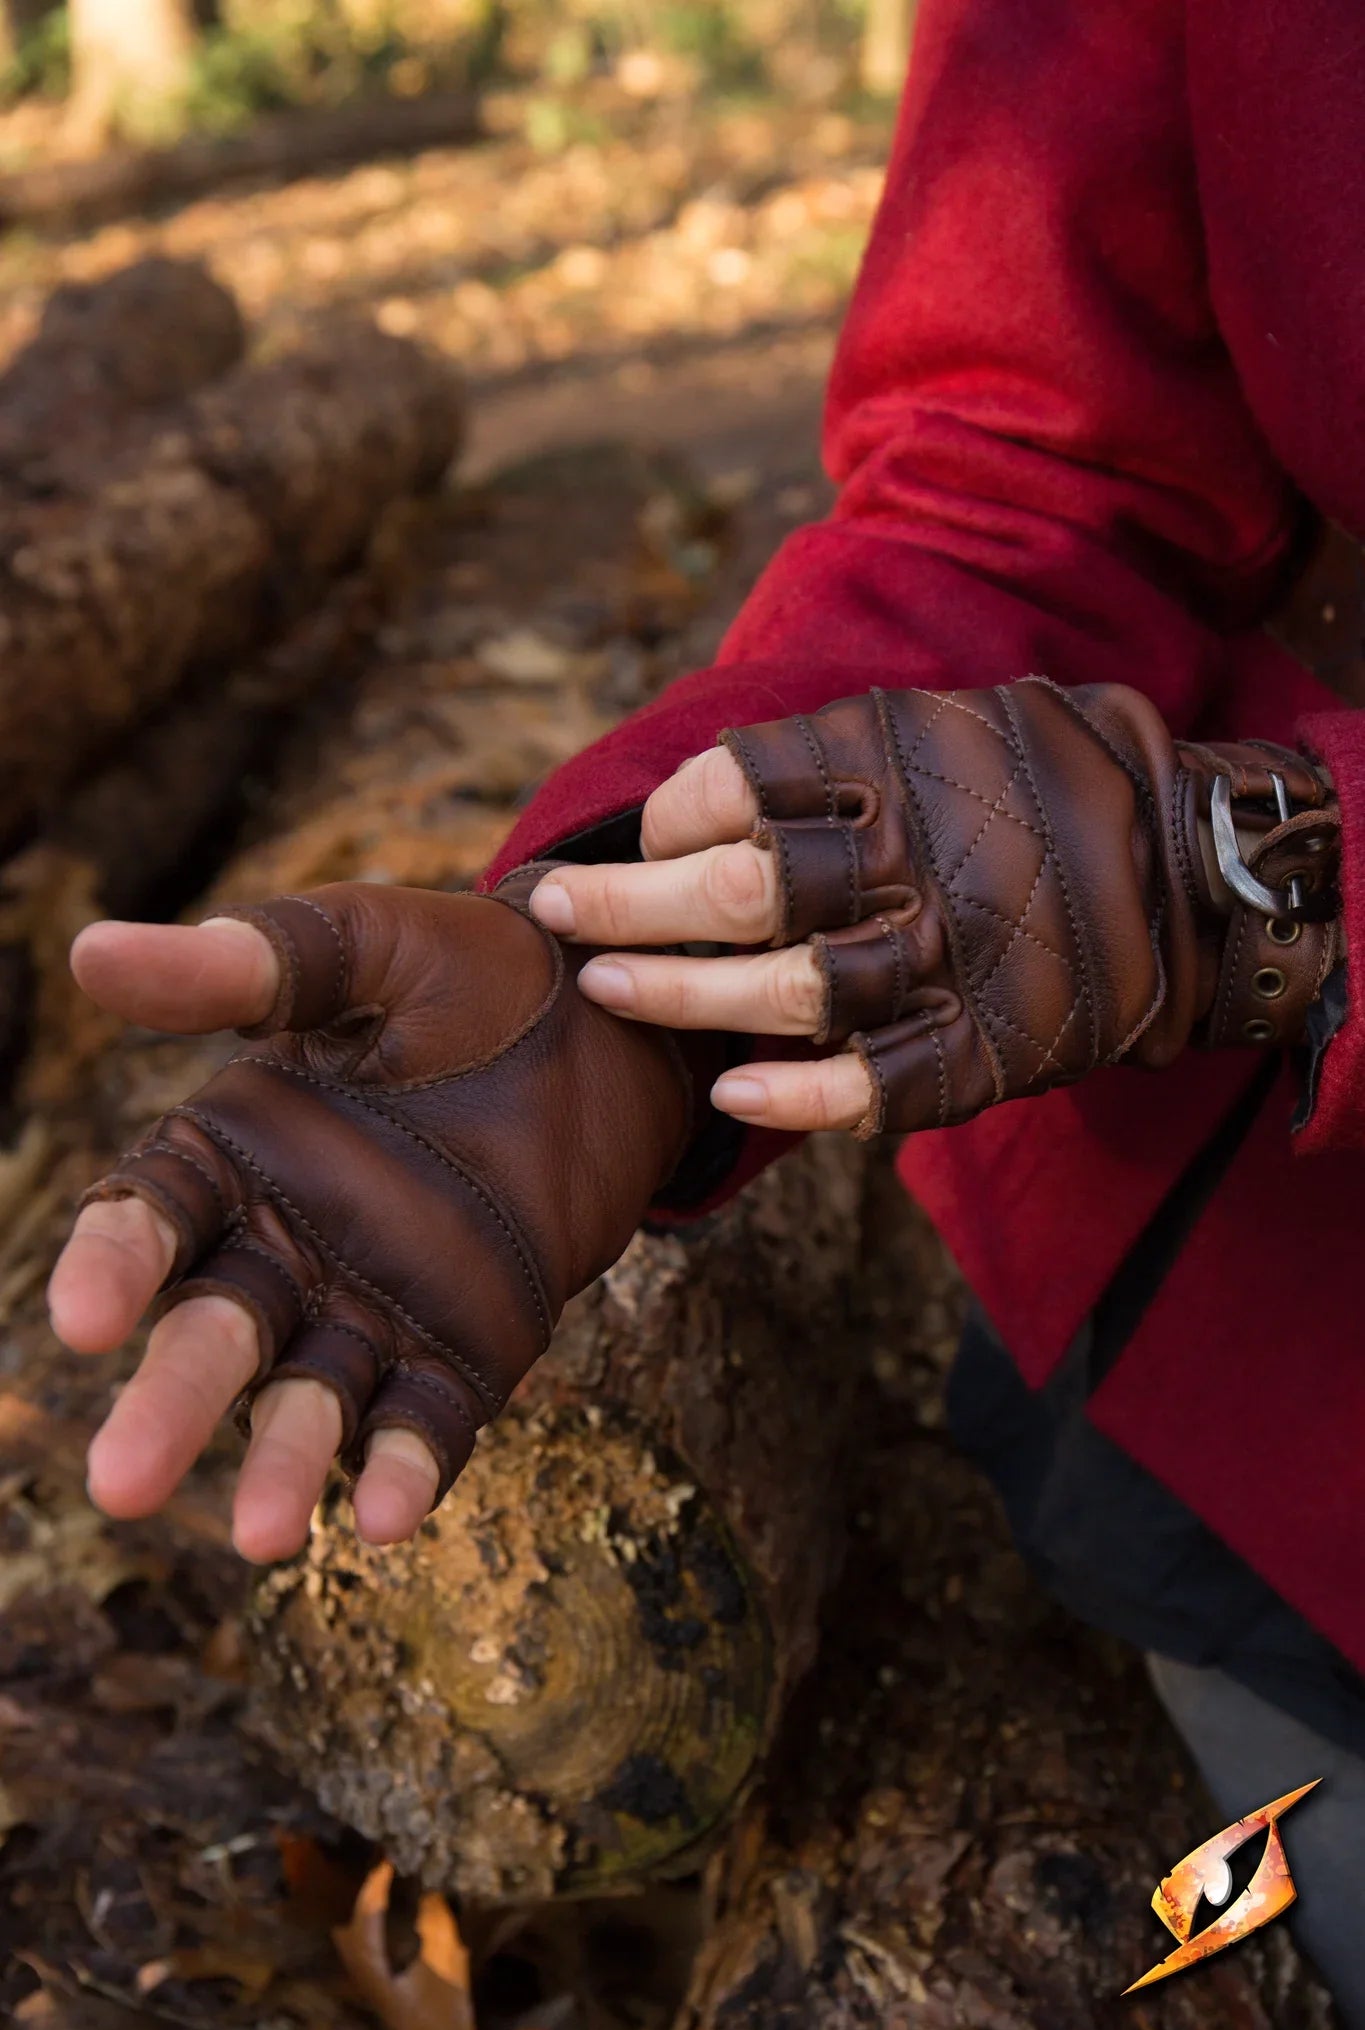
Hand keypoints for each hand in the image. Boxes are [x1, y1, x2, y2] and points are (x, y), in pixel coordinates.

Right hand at [51, 884, 688, 1562]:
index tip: (83, 1319)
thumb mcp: (363, 948)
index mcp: (237, 1148)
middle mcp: (288, 1243)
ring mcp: (376, 1304)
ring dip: (287, 1464)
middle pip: (214, 1335)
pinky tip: (388, 1517)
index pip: (150, 1219)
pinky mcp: (469, 1345)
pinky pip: (428, 1418)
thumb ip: (247, 965)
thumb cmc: (471, 970)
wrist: (613, 1018)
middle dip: (171, 1405)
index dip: (113, 1267)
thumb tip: (93, 948)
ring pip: (313, 1398)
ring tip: (269, 1535)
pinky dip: (407, 1466)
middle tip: (120, 1485)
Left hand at [531, 681, 1341, 1135]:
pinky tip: (726, 1094)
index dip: (664, 818)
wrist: (1195, 874)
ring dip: (675, 997)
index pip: (736, 788)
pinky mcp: (984, 1050)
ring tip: (600, 990)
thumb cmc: (1043, 787)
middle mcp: (914, 860)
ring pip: (782, 991)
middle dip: (621, 906)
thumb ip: (841, 751)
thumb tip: (704, 796)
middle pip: (734, 892)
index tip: (637, 837)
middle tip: (551, 910)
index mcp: (898, 762)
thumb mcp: (952, 720)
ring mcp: (949, 962)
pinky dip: (793, 1097)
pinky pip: (871, 1086)